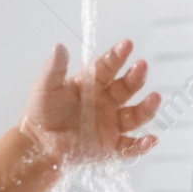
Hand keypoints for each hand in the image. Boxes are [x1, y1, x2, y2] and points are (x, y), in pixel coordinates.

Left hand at [18, 39, 160, 165]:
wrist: (37, 145)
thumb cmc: (40, 114)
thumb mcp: (46, 87)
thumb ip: (54, 68)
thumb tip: (59, 45)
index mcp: (92, 85)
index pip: (108, 67)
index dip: (118, 56)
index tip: (127, 44)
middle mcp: (106, 103)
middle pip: (127, 88)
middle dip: (136, 76)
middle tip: (141, 66)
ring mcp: (110, 124)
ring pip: (135, 115)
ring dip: (147, 107)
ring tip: (155, 98)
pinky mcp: (110, 147)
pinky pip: (131, 147)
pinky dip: (143, 145)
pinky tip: (151, 139)